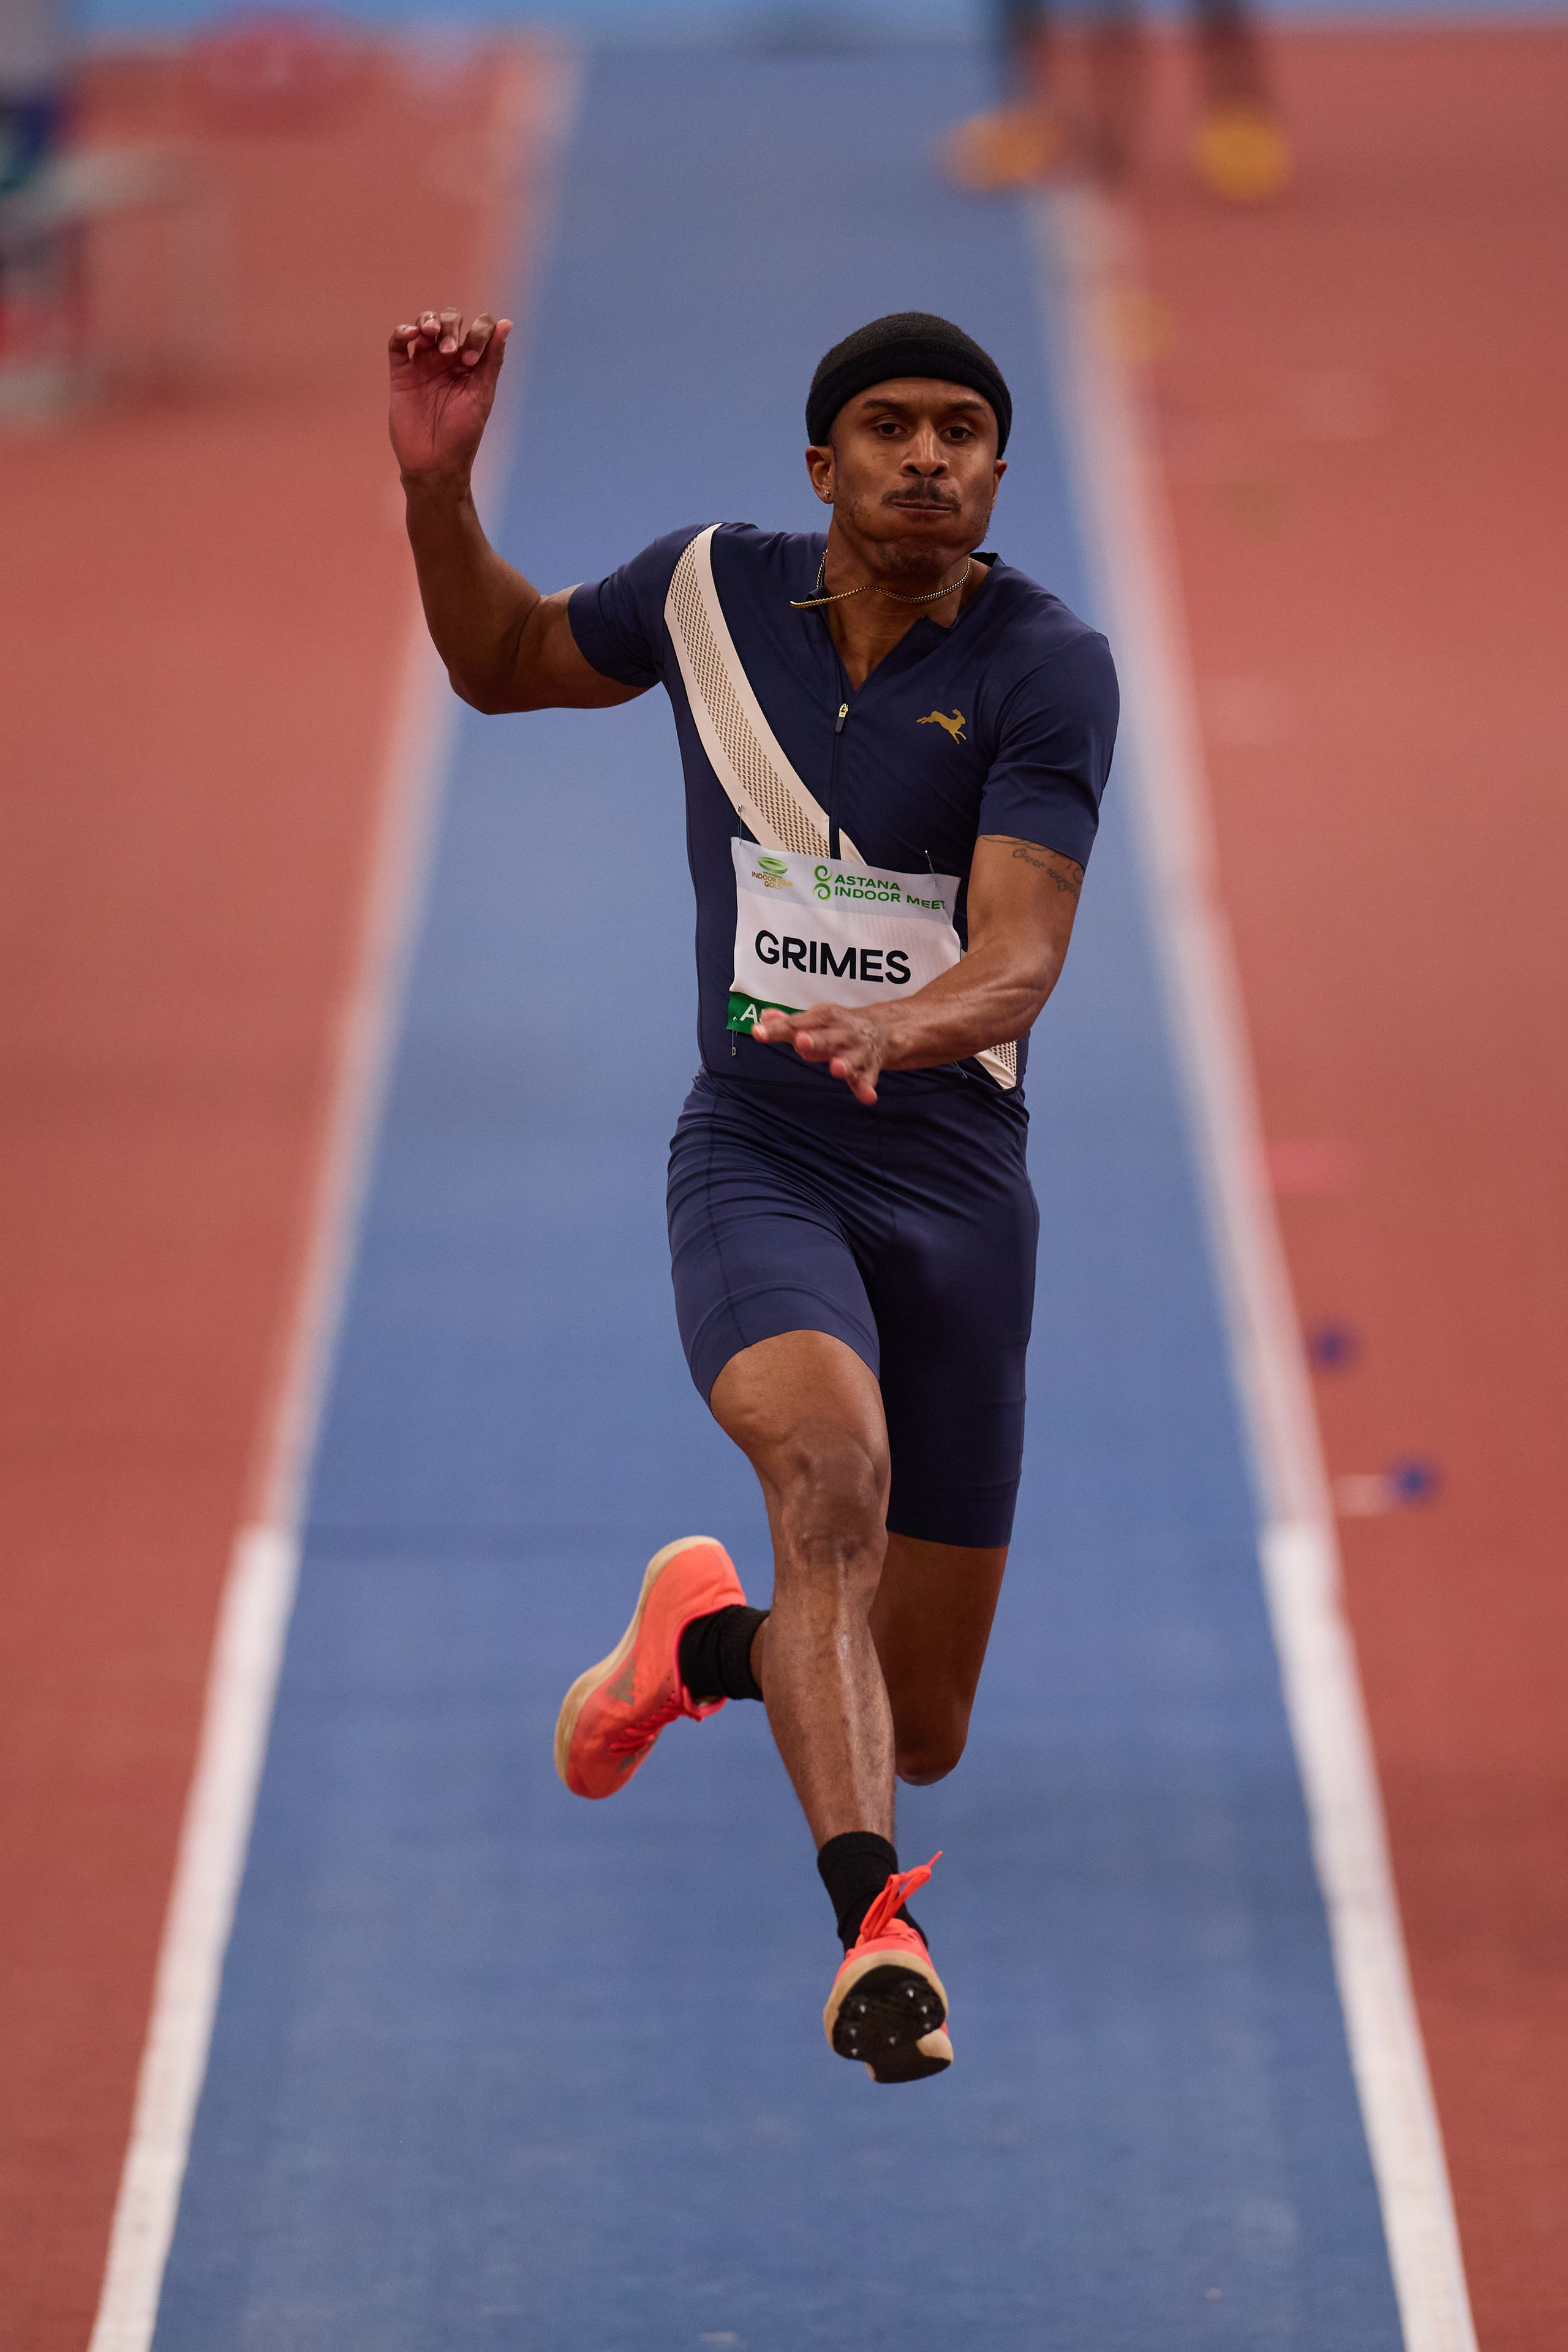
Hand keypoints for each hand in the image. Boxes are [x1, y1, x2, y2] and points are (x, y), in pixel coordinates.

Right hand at [388, 307, 510, 483]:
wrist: (434, 463)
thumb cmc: (462, 435)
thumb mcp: (482, 395)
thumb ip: (493, 359)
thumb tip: (507, 323)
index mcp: (471, 364)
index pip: (478, 328)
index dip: (478, 333)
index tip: (472, 360)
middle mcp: (447, 360)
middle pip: (450, 320)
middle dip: (452, 327)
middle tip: (452, 354)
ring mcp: (423, 364)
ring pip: (424, 324)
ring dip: (429, 321)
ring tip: (431, 335)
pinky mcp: (401, 373)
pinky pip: (398, 343)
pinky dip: (402, 332)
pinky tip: (411, 335)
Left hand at [751, 1003, 886, 1104]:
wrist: (881, 1029)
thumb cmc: (838, 1027)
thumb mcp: (814, 1020)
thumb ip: (788, 1023)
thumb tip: (763, 1018)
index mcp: (823, 1018)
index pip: (796, 1024)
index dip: (777, 1029)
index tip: (758, 1032)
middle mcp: (841, 1033)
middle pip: (825, 1038)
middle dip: (815, 1040)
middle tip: (801, 1042)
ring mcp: (856, 1051)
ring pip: (849, 1058)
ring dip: (844, 1063)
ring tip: (837, 1069)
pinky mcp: (869, 1069)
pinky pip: (867, 1080)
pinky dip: (867, 1088)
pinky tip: (867, 1097)